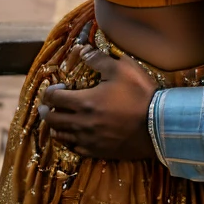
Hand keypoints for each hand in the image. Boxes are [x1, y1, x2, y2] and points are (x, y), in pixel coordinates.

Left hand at [39, 45, 158, 159]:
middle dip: (46, 111)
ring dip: (55, 127)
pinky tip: (72, 138)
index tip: (55, 88)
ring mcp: (89, 140)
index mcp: (84, 102)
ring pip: (61, 136)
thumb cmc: (140, 94)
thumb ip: (98, 59)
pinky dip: (69, 142)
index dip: (50, 92)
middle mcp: (82, 123)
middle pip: (53, 119)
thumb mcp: (121, 69)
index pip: (55, 98)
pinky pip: (75, 150)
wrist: (158, 125)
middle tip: (45, 106)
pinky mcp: (99, 152)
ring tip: (55, 122)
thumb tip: (82, 51)